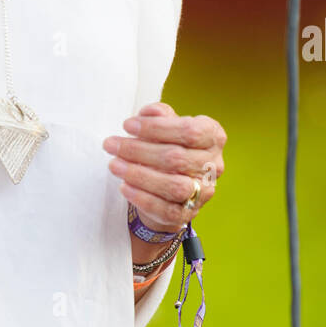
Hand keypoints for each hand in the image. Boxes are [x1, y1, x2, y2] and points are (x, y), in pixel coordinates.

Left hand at [103, 101, 226, 232]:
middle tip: (111, 145)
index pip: (189, 131)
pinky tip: (124, 186)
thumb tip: (148, 113)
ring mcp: (204, 192)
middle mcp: (214, 165)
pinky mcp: (188, 213)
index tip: (127, 125)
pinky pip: (166, 209)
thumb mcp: (166, 126)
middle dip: (138, 150)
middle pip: (176, 158)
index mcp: (213, 136)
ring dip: (139, 175)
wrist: (170, 183)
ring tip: (114, 165)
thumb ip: (160, 115)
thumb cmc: (169, 146)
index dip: (156, 127)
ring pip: (174, 186)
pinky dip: (142, 198)